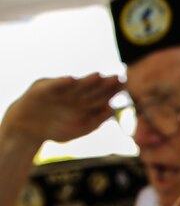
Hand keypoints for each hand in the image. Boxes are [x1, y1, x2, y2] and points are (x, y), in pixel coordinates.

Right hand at [2, 74, 122, 146]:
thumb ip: (96, 120)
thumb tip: (112, 109)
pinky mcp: (43, 89)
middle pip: (93, 88)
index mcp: (85, 103)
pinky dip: (62, 83)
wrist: (28, 129)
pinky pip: (54, 85)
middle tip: (118, 77)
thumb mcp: (80, 128)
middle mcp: (74, 94)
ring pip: (76, 85)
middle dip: (105, 83)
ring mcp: (60, 91)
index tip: (125, 85)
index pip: (102, 95)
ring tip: (99, 76)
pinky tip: (71, 80)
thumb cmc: (56, 129)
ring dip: (87, 80)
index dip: (113, 90)